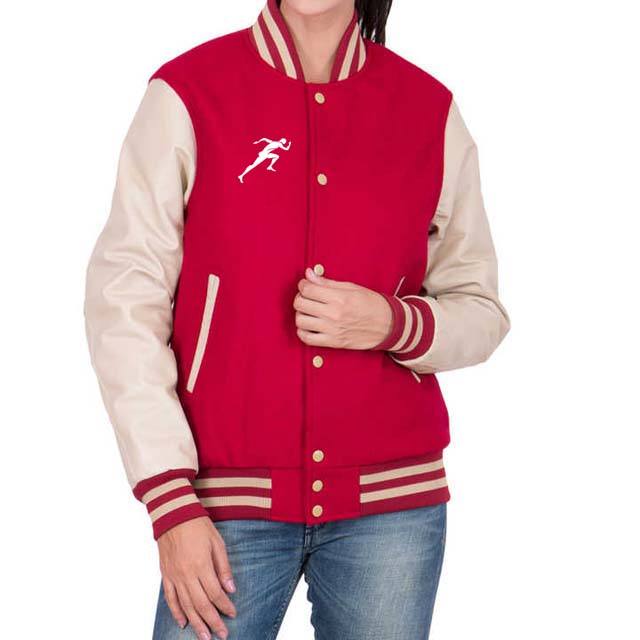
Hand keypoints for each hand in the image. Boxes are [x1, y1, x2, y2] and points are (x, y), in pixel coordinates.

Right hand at [158, 517, 235, 639]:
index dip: (225, 606)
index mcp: (201, 565)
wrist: (173, 515)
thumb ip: (223, 567)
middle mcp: (186, 574)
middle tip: (222, 634)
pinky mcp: (166, 575)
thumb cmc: (197, 525)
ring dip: (196, 623)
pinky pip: (170, 598)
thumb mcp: (217, 542)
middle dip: (213, 621)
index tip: (233, 613)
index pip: (215, 593)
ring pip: (185, 606)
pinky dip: (176, 612)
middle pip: (201, 604)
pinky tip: (183, 623)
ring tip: (205, 637)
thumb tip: (231, 589)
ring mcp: (174, 576)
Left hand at [294, 268, 392, 348]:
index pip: (308, 289)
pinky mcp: (333, 342)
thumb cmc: (372, 304)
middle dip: (300, 297)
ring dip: (300, 313)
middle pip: (300, 304)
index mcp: (340, 298)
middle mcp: (334, 314)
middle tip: (307, 296)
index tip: (306, 285)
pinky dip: (302, 331)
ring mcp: (332, 330)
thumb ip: (327, 282)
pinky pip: (307, 338)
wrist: (388, 325)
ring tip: (308, 311)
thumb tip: (309, 274)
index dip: (303, 285)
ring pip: (300, 320)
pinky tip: (308, 325)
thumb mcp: (352, 287)